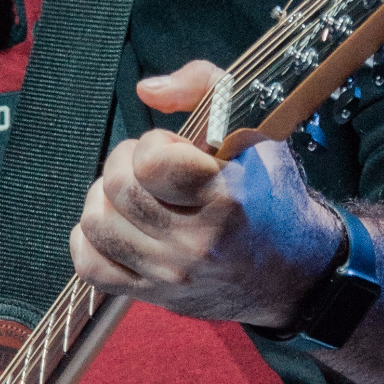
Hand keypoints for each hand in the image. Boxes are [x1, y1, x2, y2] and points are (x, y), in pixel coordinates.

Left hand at [69, 59, 338, 327]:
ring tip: (134, 196)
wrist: (293, 272)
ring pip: (96, 224)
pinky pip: (90, 267)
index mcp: (226, 200)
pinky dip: (90, 240)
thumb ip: (205, 87)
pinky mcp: (153, 296)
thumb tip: (146, 90)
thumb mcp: (256, 131)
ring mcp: (170, 274)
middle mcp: (195, 244)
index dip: (154, 144)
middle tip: (149, 168)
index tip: (175, 149)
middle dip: (125, 163)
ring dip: (105, 199)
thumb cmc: (271, 197)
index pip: (151, 162)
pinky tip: (117, 225)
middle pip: (118, 189)